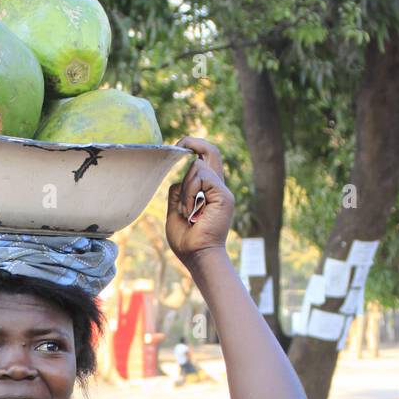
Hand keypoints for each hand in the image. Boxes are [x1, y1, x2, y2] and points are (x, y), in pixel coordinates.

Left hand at [165, 137, 233, 262]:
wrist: (197, 256)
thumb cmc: (186, 241)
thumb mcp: (176, 212)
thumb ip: (178, 194)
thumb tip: (177, 180)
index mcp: (208, 192)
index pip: (206, 160)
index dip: (194, 147)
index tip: (178, 146)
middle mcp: (217, 189)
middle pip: (212, 152)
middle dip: (194, 142)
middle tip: (180, 143)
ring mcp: (222, 191)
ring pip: (198, 166)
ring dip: (186, 187)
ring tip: (186, 211)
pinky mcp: (223, 195)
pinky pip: (201, 177)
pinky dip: (190, 191)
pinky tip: (190, 210)